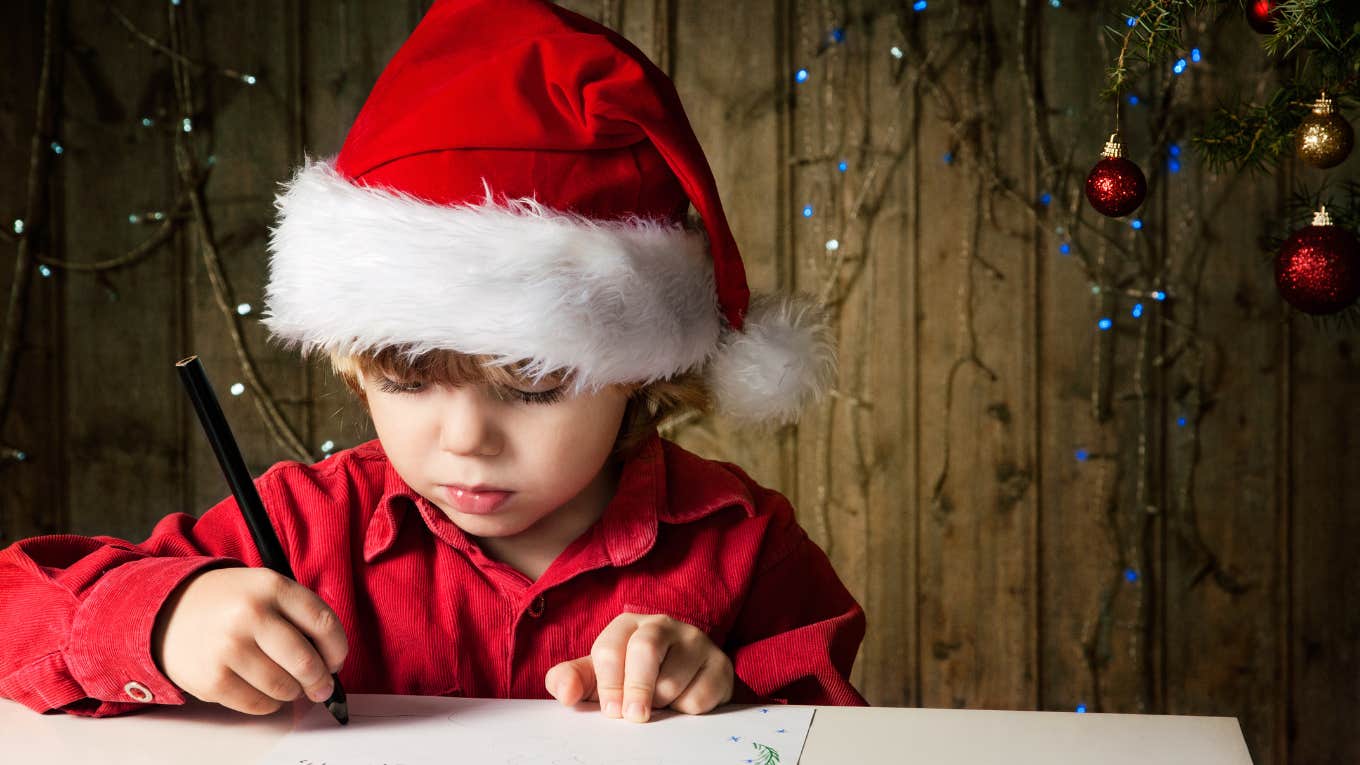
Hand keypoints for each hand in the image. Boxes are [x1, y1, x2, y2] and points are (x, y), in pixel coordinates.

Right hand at [150, 567, 347, 715]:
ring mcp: (229, 648)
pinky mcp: (213, 679)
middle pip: (306, 662)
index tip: (336, 661)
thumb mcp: (264, 588)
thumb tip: (331, 661)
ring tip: (287, 684)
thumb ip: (299, 615)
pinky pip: (259, 704)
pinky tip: (263, 689)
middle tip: (321, 687)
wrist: (168, 611)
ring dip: (293, 692)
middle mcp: (250, 614)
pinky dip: (269, 703)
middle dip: (320, 681)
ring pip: (284, 687)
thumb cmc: (228, 603)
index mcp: (272, 586)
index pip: (324, 624)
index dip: (338, 650)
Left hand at [544, 612, 732, 722]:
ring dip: (661, 703)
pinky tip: (682, 704)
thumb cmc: (633, 677)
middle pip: (645, 650)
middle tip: (634, 717)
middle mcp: (663, 625)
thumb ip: (572, 680)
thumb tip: (564, 693)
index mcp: (628, 625)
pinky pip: (700, 695)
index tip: (611, 711)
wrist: (686, 681)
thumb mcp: (599, 678)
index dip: (607, 685)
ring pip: (673, 678)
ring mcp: (695, 642)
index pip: (610, 648)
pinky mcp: (719, 665)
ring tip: (659, 704)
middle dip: (636, 689)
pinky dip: (686, 710)